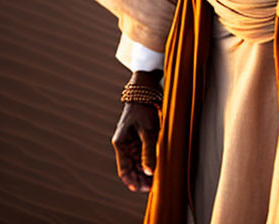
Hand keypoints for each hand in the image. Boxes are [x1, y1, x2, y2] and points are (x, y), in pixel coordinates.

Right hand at [111, 70, 161, 191]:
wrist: (146, 89)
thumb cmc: (144, 108)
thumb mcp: (147, 130)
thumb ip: (148, 151)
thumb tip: (148, 172)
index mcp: (121, 143)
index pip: (124, 168)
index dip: (131, 180)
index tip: (140, 189)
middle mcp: (125, 143)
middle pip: (131, 166)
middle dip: (140, 177)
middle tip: (152, 187)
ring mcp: (133, 139)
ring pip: (138, 161)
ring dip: (145, 170)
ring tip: (156, 180)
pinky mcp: (142, 134)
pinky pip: (144, 152)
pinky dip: (149, 160)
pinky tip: (157, 166)